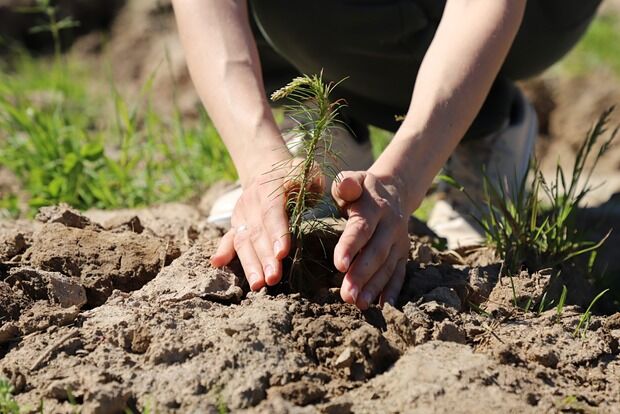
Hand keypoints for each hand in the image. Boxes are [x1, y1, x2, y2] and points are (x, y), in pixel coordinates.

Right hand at [210, 158, 322, 289]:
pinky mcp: (236, 224)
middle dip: (265, 258)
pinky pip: (229, 239)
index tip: (282, 253)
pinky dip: (223, 251)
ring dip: (250, 264)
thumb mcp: (306, 171)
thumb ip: (312, 180)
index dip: (277, 232)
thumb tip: (314, 187)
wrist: (266, 170)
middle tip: (273, 278)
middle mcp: (251, 201)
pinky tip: (217, 263)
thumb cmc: (295, 175)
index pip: (273, 212)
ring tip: (258, 285)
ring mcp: (241, 214)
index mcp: (269, 188)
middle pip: (257, 232)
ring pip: (243, 241)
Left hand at [332, 171, 409, 309]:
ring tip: (359, 304)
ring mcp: (400, 241)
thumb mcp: (352, 180)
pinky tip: (384, 306)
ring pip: (388, 266)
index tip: (338, 265)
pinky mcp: (403, 253)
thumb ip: (346, 184)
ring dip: (375, 287)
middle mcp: (391, 225)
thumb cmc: (362, 190)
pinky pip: (400, 274)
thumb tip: (346, 186)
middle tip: (346, 295)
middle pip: (376, 252)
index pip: (362, 228)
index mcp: (374, 207)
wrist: (394, 191)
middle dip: (361, 275)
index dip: (350, 246)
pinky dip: (393, 291)